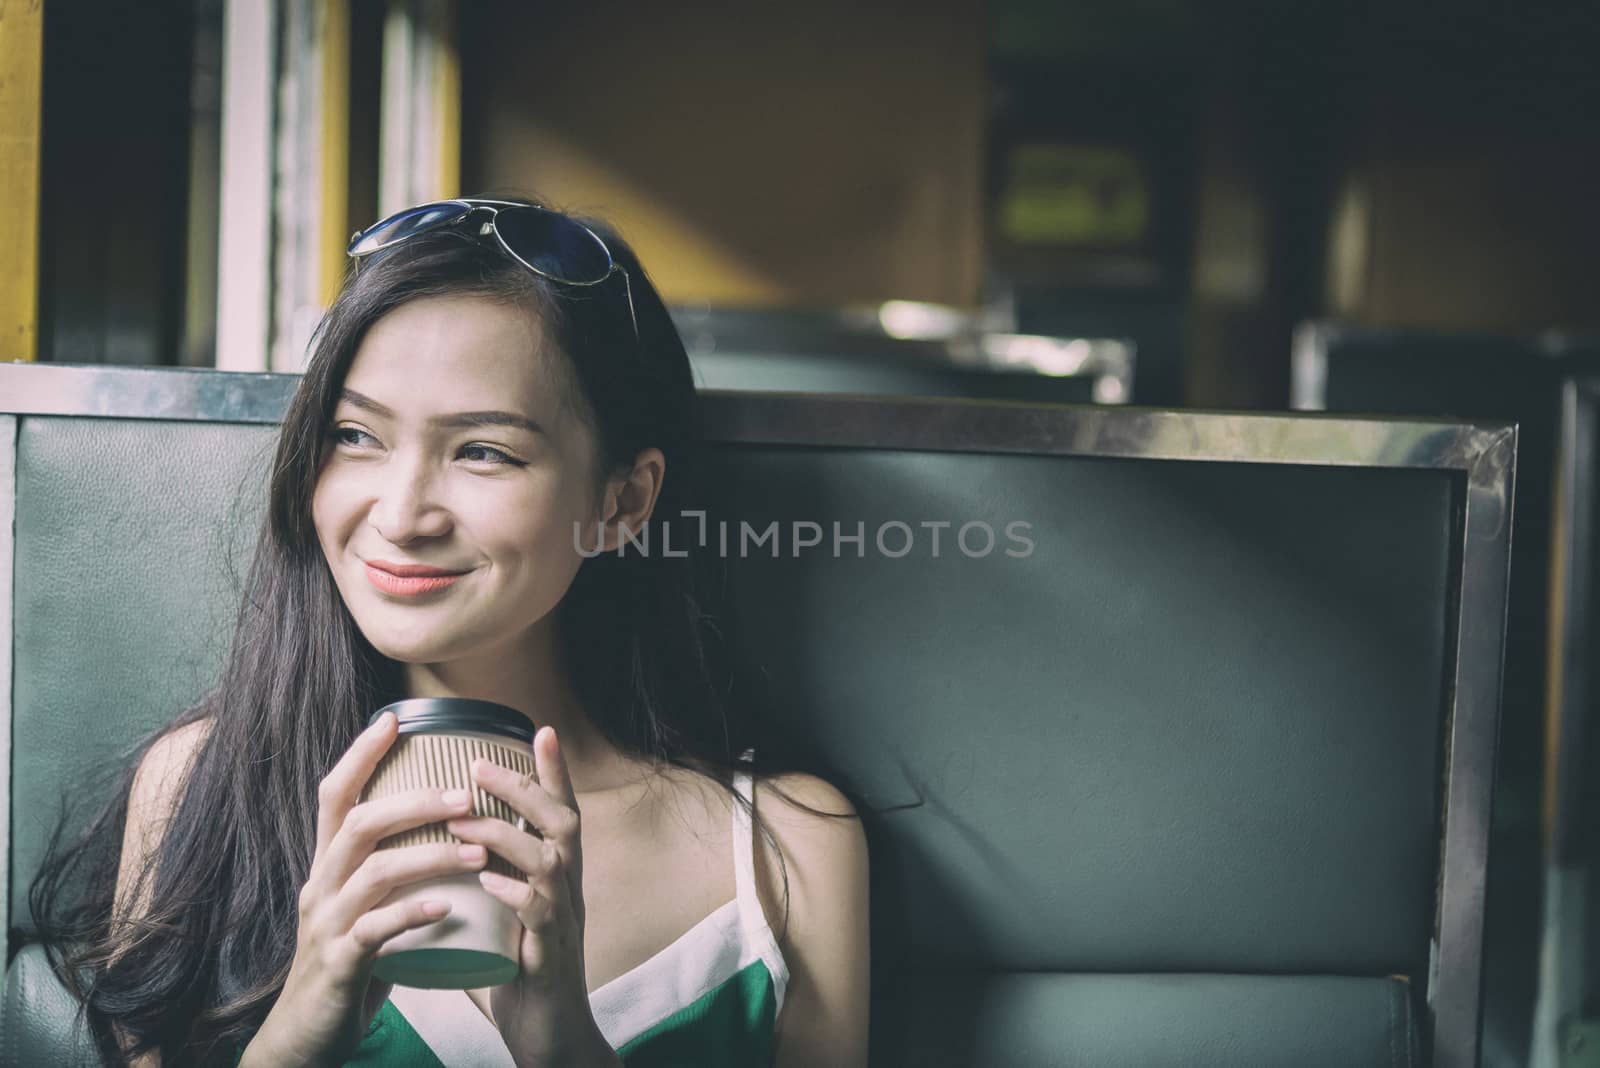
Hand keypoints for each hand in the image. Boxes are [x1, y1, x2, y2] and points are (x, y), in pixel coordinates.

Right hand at [256, 712, 489, 1065]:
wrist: (307, 1034)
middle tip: (466, 794)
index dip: (359, 754)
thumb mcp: (362, 903)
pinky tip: (446, 907)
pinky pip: (375, 932)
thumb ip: (388, 865)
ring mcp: (327, 926)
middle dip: (414, 801)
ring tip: (476, 848)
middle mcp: (321, 885)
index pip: (333, 796)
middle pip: (359, 823)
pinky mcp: (339, 965)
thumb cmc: (349, 960)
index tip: (394, 718)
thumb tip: (439, 822)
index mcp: (327, 865)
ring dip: (430, 855)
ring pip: (374, 873)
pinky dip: (412, 914)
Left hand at [447, 726, 618, 1067]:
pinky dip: (516, 894)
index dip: (553, 772)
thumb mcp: (507, 917)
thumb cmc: (522, 976)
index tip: (538, 728)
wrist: (549, 1040)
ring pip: (551, 863)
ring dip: (508, 837)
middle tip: (479, 765)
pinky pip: (540, 917)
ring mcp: (563, 924)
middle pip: (563, 823)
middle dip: (524, 789)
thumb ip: (487, 884)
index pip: (560, 813)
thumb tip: (445, 847)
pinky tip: (491, 884)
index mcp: (557, 880)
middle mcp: (568, 893)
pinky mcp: (550, 959)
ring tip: (467, 823)